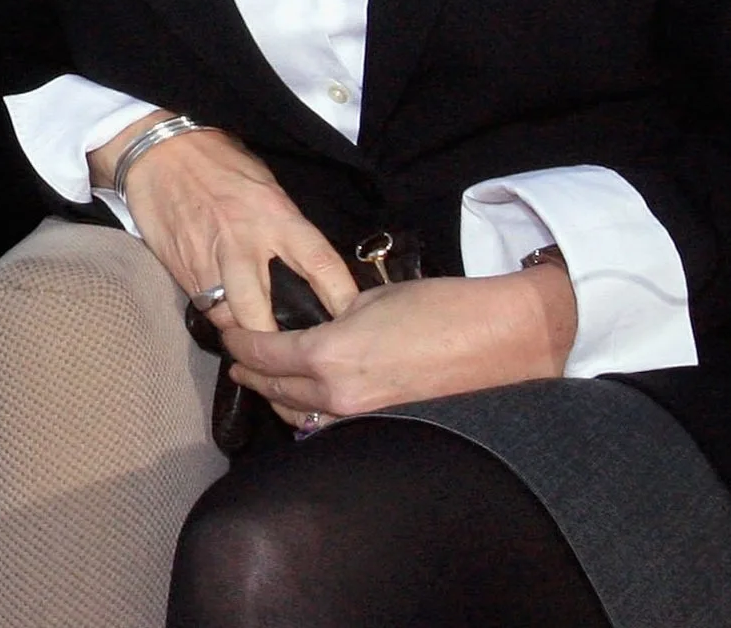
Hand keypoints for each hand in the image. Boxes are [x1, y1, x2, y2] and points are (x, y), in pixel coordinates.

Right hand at [94, 116, 356, 331]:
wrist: (160, 151)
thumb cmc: (221, 162)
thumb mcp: (266, 185)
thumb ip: (286, 225)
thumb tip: (307, 264)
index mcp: (276, 216)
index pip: (319, 263)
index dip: (340, 297)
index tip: (353, 321)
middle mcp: (243, 244)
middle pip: (261, 314)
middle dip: (274, 341)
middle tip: (291, 353)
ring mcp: (208, 261)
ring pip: (228, 319)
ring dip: (242, 333)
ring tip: (256, 339)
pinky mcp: (181, 269)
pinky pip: (204, 307)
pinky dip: (218, 316)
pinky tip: (227, 316)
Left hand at [222, 265, 577, 428]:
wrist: (502, 339)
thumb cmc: (439, 308)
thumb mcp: (371, 298)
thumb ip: (332, 314)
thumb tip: (315, 322)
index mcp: (328, 355)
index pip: (262, 353)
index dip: (239, 341)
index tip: (228, 332)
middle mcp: (337, 397)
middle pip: (274, 388)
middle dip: (250, 369)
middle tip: (238, 356)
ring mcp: (361, 422)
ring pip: (299, 414)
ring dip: (278, 394)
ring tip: (266, 377)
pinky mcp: (385, 433)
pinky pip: (331, 427)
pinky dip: (312, 412)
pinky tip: (310, 399)